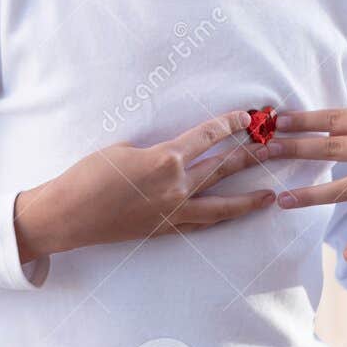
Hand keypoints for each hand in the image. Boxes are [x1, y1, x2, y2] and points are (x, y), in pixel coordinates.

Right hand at [13, 110, 283, 262]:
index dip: (230, 124)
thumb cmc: (89, 174)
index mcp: (165, 158)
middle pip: (224, 168)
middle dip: (252, 155)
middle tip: (277, 147)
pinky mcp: (166, 229)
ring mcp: (174, 211)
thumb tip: (175, 154)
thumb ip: (157, 150)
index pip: (207, 136)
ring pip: (221, 203)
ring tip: (272, 193)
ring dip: (249, 197)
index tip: (248, 117)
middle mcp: (176, 186)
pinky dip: (221, 218)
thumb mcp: (124, 148)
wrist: (70, 214)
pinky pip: (202, 222)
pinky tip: (235, 216)